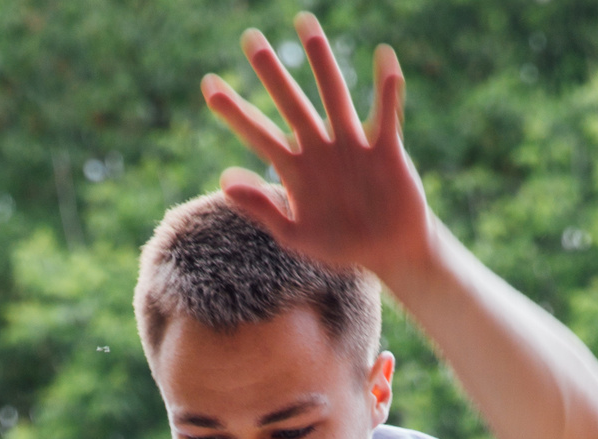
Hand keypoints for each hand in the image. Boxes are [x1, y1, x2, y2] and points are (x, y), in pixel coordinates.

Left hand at [202, 15, 432, 285]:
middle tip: (250, 40)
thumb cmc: (342, 248)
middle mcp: (321, 149)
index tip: (209, 86)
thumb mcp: (296, 235)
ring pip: (334, 95)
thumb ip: (262, 209)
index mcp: (297, 170)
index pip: (259, 135)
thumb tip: (224, 181)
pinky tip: (384, 58)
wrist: (388, 253)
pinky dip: (387, 90)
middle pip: (292, 104)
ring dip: (321, 63)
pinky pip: (385, 114)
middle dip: (271, 74)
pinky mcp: (385, 149)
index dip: (235, 112)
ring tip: (306, 26)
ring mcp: (352, 145)